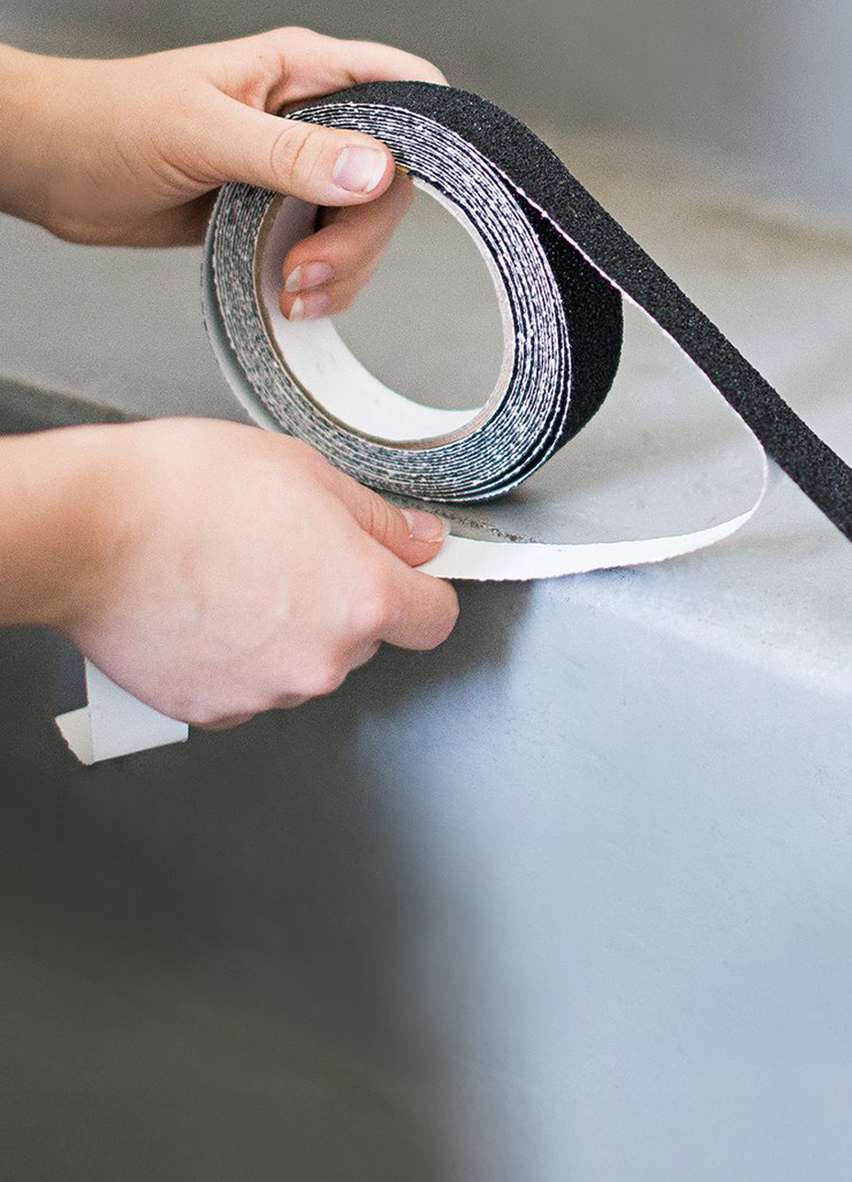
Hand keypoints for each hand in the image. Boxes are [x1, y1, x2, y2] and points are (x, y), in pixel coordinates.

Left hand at [0, 26, 446, 316]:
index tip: (415, 191)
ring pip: (361, 226)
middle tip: (311, 271)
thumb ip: (291, 154)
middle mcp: (310, 118)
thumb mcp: (201, 134)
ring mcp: (294, 170)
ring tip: (288, 291)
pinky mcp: (272, 215)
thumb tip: (376, 170)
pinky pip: (324, 253)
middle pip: (390, 180)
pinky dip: (318, 284)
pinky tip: (283, 295)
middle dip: (362, 237)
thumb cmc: (105, 122)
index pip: (406, 89)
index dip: (433, 137)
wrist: (47, 167)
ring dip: (340, 271)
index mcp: (302, 72)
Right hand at [43, 418, 457, 726]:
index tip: (408, 574)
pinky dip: (238, 654)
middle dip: (340, 599)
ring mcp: (267, 692)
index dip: (423, 590)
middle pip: (363, 638)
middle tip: (289, 549)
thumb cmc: (183, 492)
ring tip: (234, 571)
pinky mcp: (215, 710)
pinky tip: (207, 606)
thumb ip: (375, 518)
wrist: (87, 532)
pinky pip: (250, 683)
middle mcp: (322, 659)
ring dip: (286, 628)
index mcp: (360, 597)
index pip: (434, 618)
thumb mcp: (304, 472)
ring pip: (305, 662)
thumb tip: (417, 540)